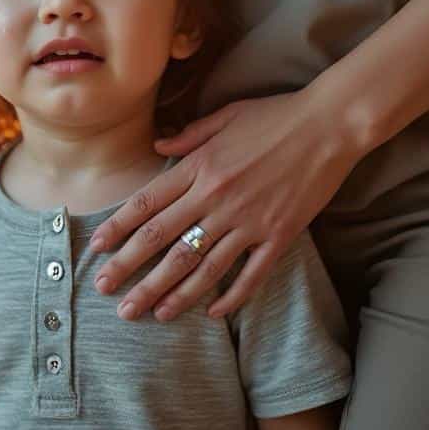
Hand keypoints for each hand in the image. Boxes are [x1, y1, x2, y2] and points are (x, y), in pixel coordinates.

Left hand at [89, 87, 366, 320]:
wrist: (330, 126)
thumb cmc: (276, 116)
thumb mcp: (224, 117)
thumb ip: (187, 136)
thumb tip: (156, 145)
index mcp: (199, 168)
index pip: (147, 205)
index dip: (119, 228)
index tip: (97, 249)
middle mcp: (217, 198)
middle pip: (164, 241)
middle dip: (131, 269)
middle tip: (107, 291)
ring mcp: (248, 221)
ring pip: (201, 266)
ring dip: (172, 292)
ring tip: (150, 313)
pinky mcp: (279, 236)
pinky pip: (250, 274)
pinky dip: (231, 296)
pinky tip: (212, 313)